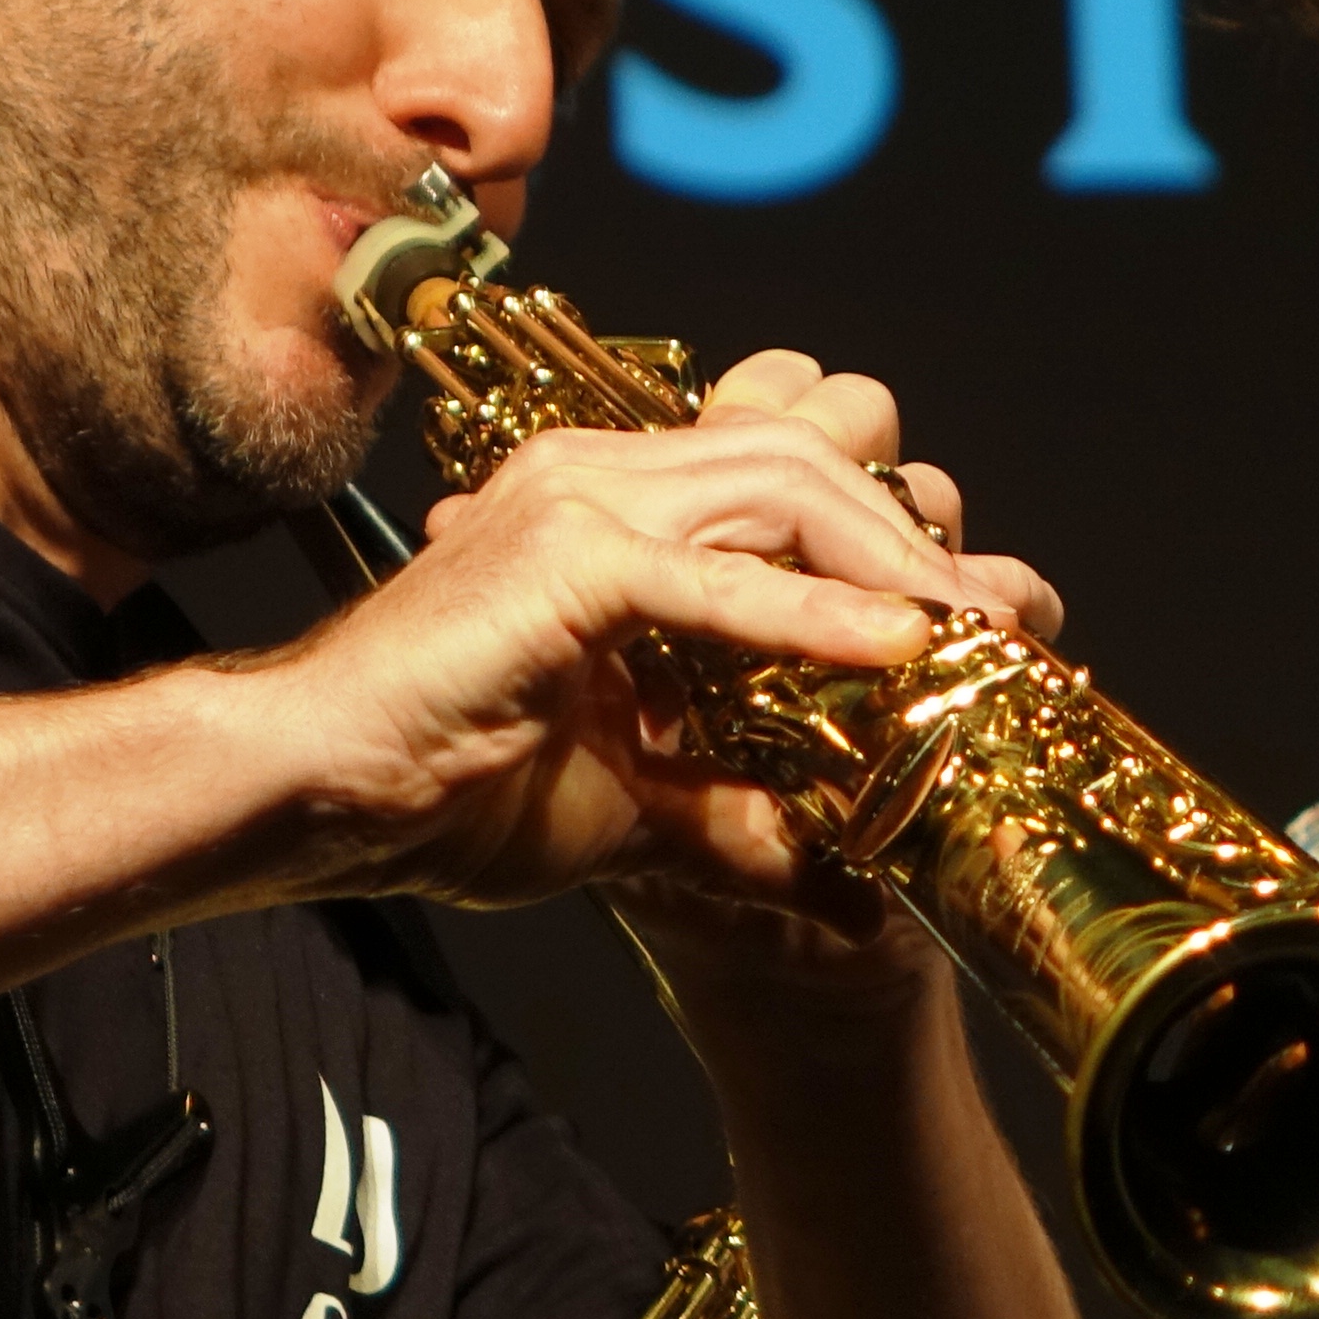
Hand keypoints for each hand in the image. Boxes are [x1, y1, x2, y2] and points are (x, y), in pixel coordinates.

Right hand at [250, 347, 1062, 929]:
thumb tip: (844, 870)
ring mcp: (579, 501)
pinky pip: (714, 577)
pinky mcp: (562, 562)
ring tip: (966, 633)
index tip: (976, 616)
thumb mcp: (635, 806)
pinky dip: (811, 614)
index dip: (892, 529)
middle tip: (1002, 620)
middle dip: (914, 531)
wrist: (317, 797)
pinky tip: (891, 649)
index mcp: (620, 508)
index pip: (789, 468)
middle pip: (808, 449)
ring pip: (781, 480)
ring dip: (890, 559)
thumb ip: (738, 811)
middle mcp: (603, 476)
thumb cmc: (449, 789)